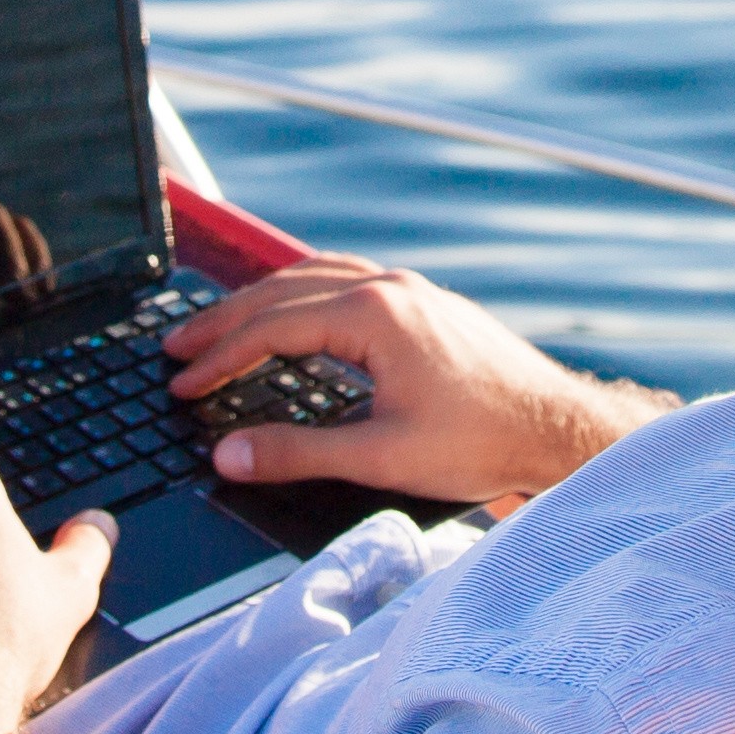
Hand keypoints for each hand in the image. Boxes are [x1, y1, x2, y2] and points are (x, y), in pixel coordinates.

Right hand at [162, 256, 669, 508]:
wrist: (558, 429)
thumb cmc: (484, 442)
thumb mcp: (382, 457)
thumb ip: (298, 453)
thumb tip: (229, 454)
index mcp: (374, 315)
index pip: (271, 328)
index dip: (218, 359)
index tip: (181, 384)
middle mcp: (389, 288)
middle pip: (283, 291)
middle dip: (224, 321)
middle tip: (176, 348)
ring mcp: (410, 290)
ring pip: (313, 277)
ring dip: (260, 301)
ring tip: (218, 327)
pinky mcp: (425, 303)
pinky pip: (345, 280)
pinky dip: (302, 293)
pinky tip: (291, 312)